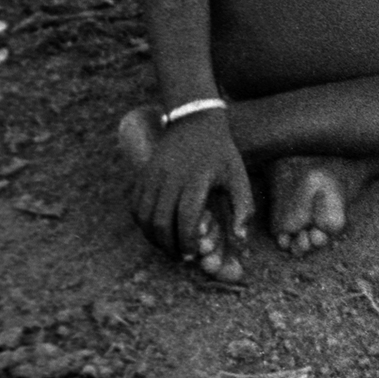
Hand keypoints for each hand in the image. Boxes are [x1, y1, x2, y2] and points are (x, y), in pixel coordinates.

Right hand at [131, 113, 253, 284]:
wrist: (195, 120)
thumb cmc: (221, 152)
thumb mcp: (238, 174)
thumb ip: (242, 206)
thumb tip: (241, 238)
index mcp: (196, 178)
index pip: (185, 217)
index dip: (187, 241)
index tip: (193, 254)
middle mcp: (170, 177)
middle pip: (160, 221)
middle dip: (169, 245)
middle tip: (180, 256)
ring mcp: (152, 175)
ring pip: (144, 217)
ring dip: (154, 238)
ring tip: (168, 247)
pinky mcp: (142, 174)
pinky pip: (135, 206)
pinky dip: (142, 224)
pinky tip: (155, 232)